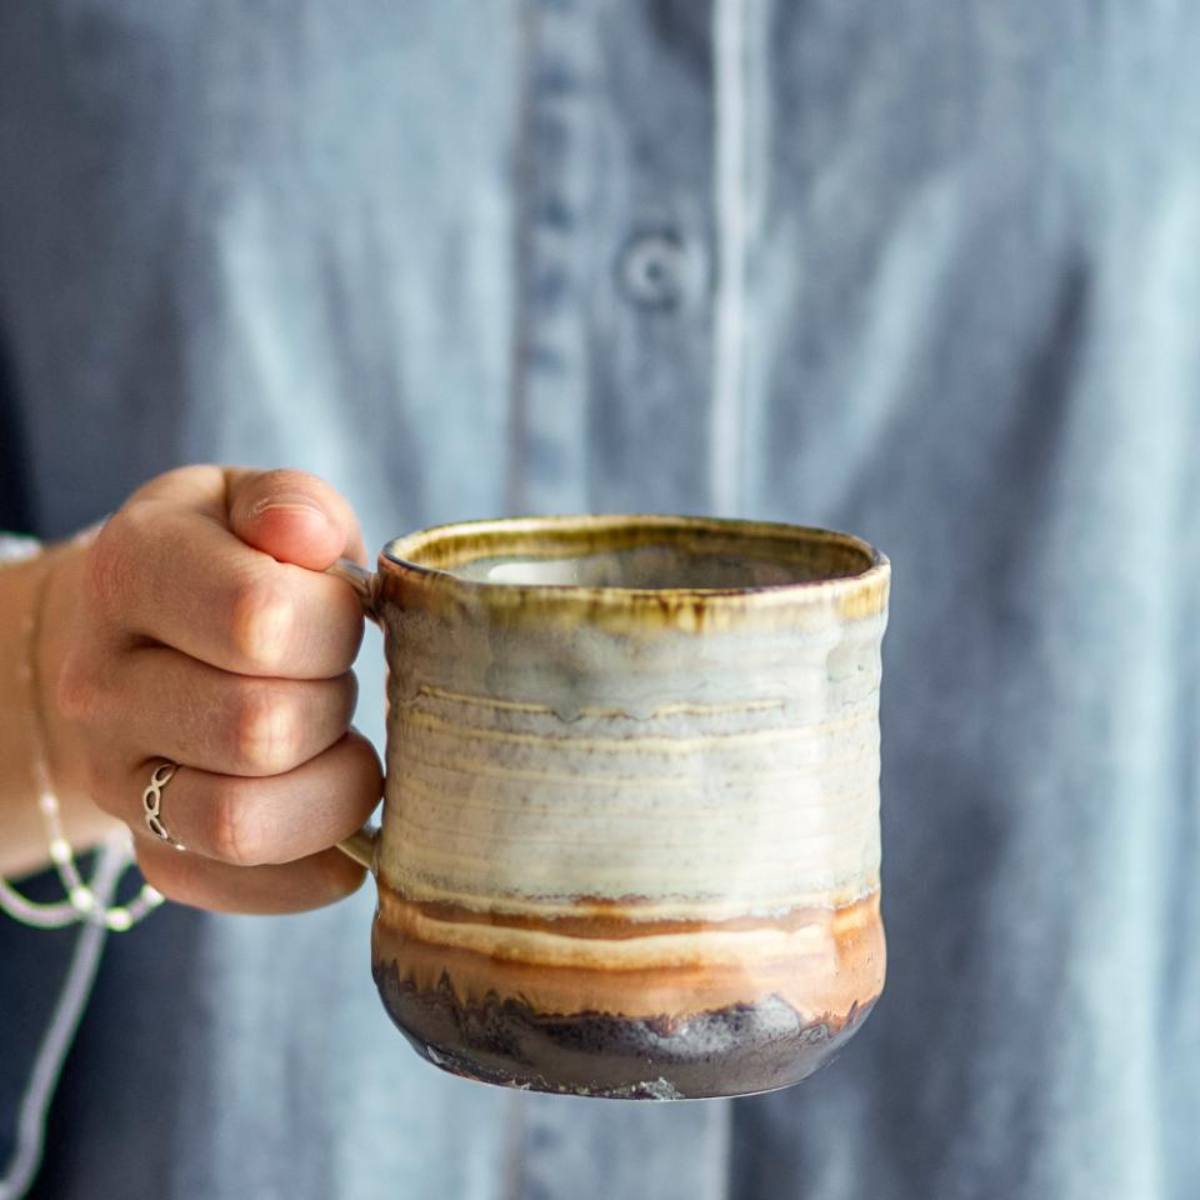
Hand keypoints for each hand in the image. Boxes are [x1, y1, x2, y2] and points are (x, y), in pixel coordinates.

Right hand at [50, 467, 380, 912]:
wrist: (136, 638)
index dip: (336, 621)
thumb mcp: (249, 504)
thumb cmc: (224, 564)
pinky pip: (241, 888)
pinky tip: (340, 821)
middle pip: (261, 728)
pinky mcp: (151, 850)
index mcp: (131, 571)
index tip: (340, 613)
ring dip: (333, 787)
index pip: (261, 620)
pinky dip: (315, 867)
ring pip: (244, 825)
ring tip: (339, 743)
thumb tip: (310, 536)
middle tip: (335, 676)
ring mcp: (115, 780)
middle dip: (337, 700)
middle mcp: (102, 685)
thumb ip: (291, 503)